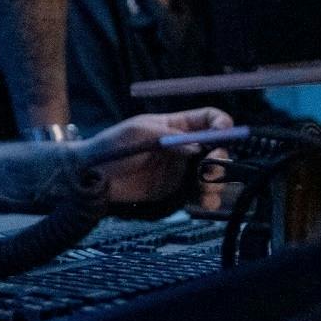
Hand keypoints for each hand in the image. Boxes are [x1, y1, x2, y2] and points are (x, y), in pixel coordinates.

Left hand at [79, 107, 233, 202]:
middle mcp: (183, 146)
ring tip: (206, 186)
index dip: (220, 123)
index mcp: (174, 125)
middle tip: (211, 167)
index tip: (225, 133)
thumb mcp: (140, 133)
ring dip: (217, 180)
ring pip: (212, 173)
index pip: (207, 119)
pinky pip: (200, 194)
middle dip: (221, 156)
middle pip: (216, 147)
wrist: (95, 176)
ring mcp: (181, 169)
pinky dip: (208, 198)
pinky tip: (205, 201)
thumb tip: (199, 147)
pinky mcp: (176, 190)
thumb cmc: (113, 146)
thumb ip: (170, 138)